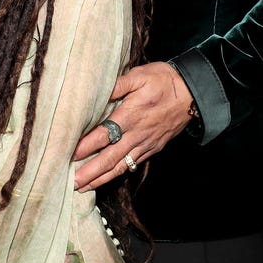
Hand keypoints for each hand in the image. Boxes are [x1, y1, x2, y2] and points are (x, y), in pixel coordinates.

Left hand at [72, 61, 192, 191]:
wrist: (193, 93)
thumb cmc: (164, 81)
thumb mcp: (140, 75)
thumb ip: (117, 84)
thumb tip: (96, 90)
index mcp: (130, 115)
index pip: (103, 135)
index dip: (86, 146)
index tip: (69, 154)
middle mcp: (136, 134)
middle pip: (109, 158)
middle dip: (90, 172)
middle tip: (72, 182)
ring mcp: (145, 144)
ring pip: (120, 166)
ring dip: (101, 178)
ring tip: (83, 187)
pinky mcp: (152, 148)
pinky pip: (133, 164)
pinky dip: (118, 174)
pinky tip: (107, 178)